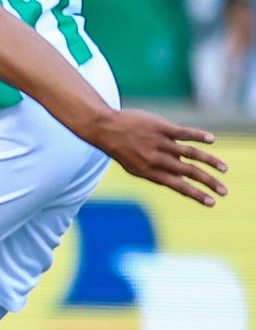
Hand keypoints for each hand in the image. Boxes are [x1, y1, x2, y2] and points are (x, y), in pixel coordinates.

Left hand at [91, 107, 227, 205]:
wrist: (104, 128)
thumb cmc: (122, 149)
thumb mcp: (136, 167)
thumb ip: (159, 173)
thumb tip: (183, 177)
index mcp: (150, 172)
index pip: (178, 186)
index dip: (196, 195)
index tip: (211, 202)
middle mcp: (156, 159)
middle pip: (188, 172)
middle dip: (208, 183)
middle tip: (224, 191)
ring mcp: (159, 142)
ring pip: (190, 153)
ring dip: (209, 162)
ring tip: (224, 169)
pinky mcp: (161, 127)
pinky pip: (183, 132)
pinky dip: (198, 136)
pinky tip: (212, 140)